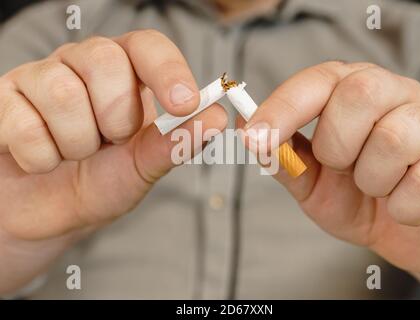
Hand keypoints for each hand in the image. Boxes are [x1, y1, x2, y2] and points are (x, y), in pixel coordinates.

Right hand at [0, 30, 226, 293]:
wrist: (49, 213)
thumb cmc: (99, 182)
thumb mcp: (143, 167)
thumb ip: (176, 143)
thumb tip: (219, 118)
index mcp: (124, 74)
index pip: (147, 46)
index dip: (168, 70)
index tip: (184, 104)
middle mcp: (81, 65)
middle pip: (104, 60)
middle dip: (115, 117)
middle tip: (110, 142)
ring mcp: (38, 79)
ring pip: (62, 92)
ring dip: (77, 142)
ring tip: (76, 153)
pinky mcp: (3, 102)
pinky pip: (23, 122)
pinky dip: (42, 156)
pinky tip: (44, 160)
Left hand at [243, 61, 419, 275]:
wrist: (408, 233)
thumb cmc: (358, 201)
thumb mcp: (312, 183)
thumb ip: (283, 158)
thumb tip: (246, 130)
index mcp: (353, 92)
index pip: (316, 81)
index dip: (282, 107)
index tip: (256, 136)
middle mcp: (395, 95)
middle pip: (359, 94)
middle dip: (337, 146)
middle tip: (342, 168)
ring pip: (393, 139)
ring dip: (372, 181)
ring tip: (377, 188)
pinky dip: (403, 208)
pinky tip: (405, 206)